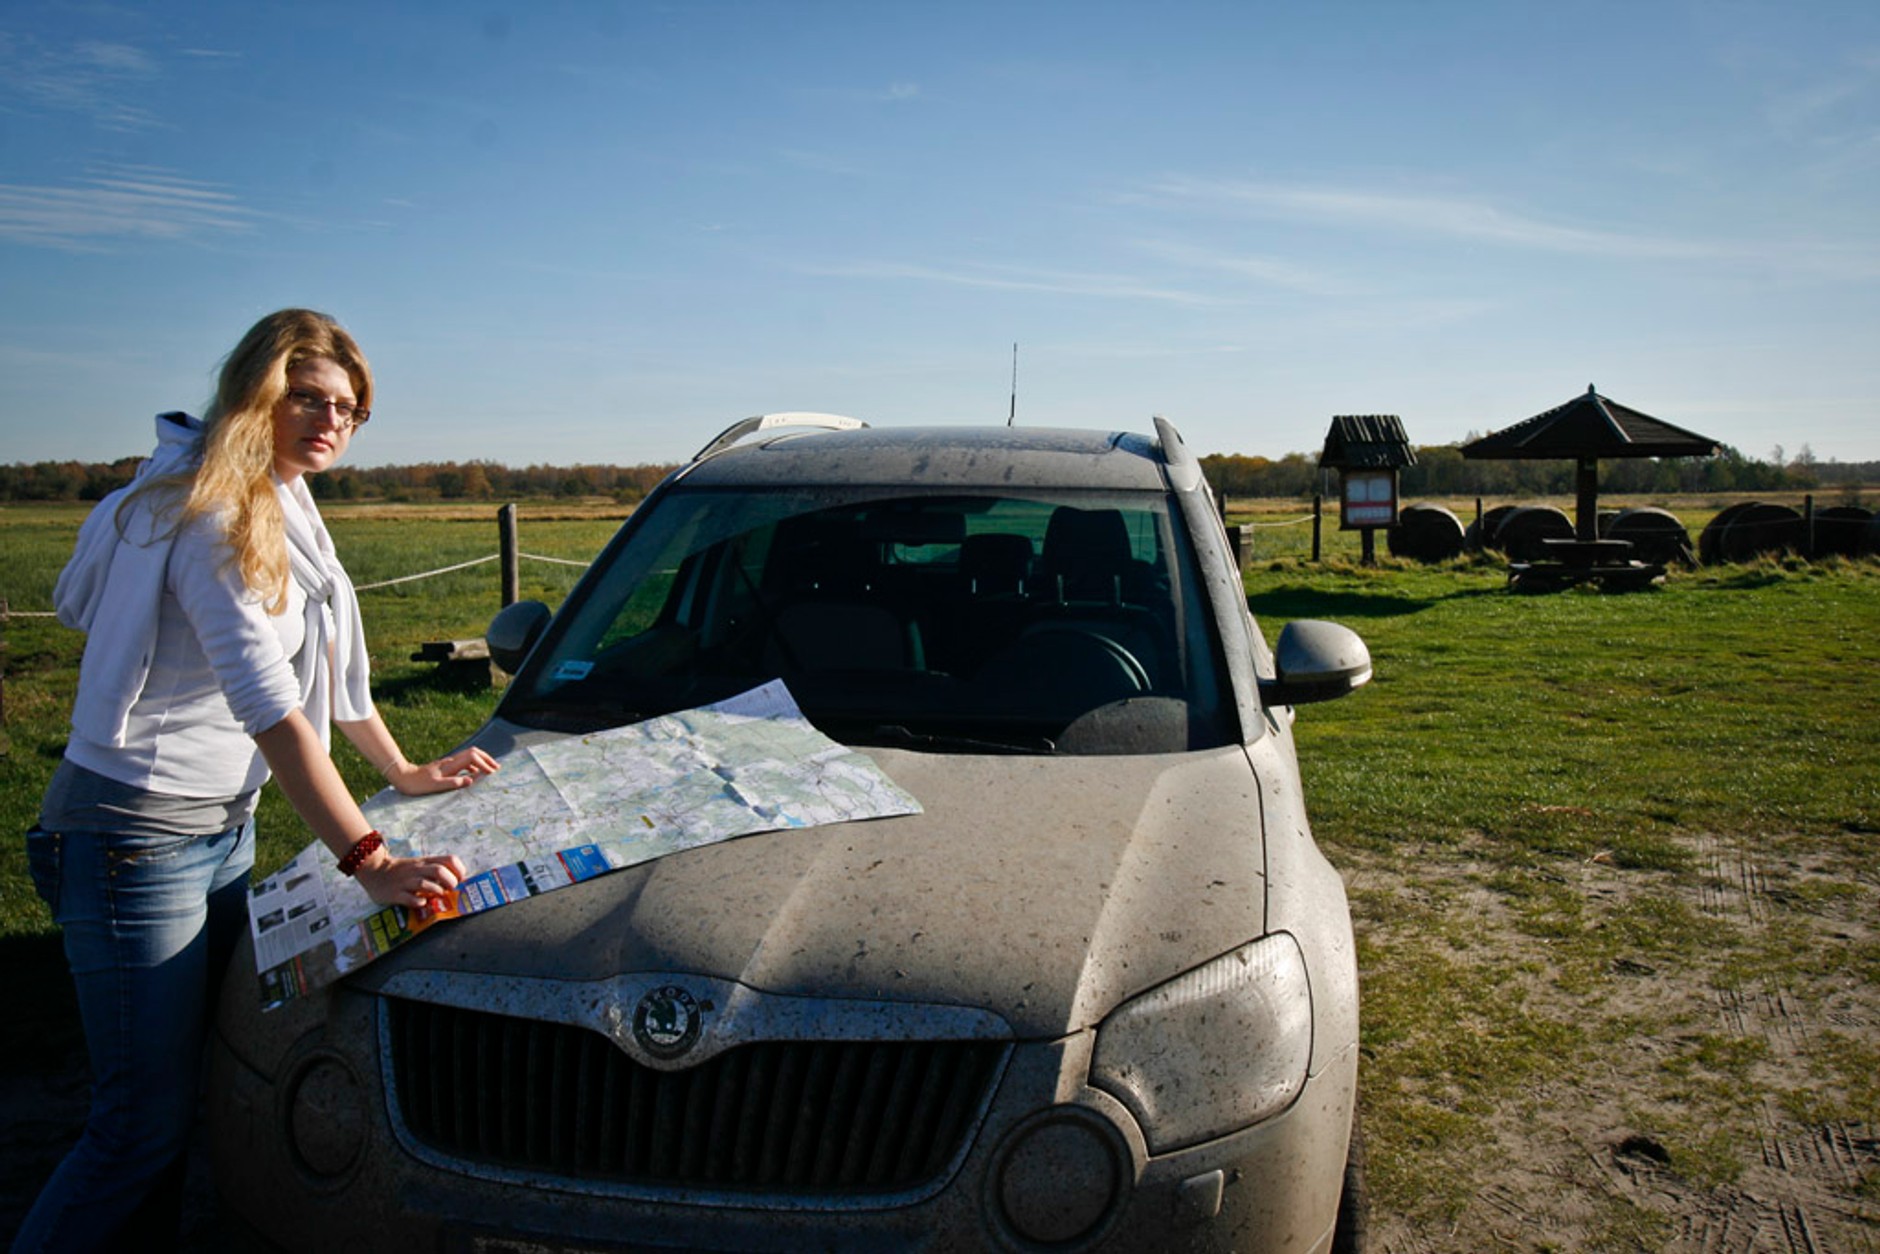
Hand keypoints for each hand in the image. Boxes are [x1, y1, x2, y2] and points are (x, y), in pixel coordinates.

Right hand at [354, 850, 468, 907]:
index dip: (460, 870)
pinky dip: (418, 901)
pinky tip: (421, 903)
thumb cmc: (402, 871)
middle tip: (450, 890)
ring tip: (438, 895)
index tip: (460, 881)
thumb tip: (458, 882)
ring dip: (436, 891)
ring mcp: (406, 881)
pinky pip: (409, 898)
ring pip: (425, 883)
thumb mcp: (420, 866)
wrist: (374, 870)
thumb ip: (435, 870)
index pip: (450, 860)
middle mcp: (417, 870)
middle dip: (450, 882)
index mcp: (426, 862)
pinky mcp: (395, 893)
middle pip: (440, 871)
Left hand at [388, 746, 500, 795]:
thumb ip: (454, 783)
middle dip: (487, 758)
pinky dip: (473, 766)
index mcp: (451, 765)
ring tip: (489, 771)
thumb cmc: (418, 784)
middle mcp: (451, 761)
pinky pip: (464, 762)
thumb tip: (472, 780)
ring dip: (481, 761)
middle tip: (497, 768)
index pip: (473, 757)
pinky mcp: (446, 767)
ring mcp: (449, 763)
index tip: (492, 773)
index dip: (484, 763)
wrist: (404, 777)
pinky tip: (474, 774)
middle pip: (474, 752)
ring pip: (470, 756)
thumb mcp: (436, 786)